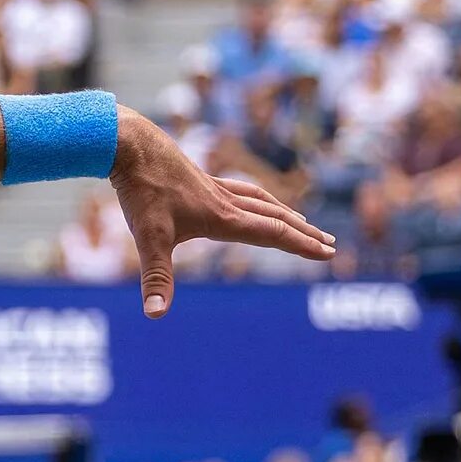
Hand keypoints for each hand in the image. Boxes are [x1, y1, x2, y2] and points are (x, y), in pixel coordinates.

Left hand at [109, 111, 334, 317]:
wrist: (131, 145)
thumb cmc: (141, 192)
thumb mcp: (147, 239)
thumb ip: (156, 278)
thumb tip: (156, 315)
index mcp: (224, 218)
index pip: (273, 234)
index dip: (301, 246)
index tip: (328, 254)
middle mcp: (226, 201)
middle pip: (275, 217)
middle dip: (303, 233)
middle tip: (329, 244)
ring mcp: (214, 187)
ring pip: (260, 200)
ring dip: (283, 213)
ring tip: (300, 221)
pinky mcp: (200, 179)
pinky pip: (240, 190)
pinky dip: (256, 197)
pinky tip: (249, 200)